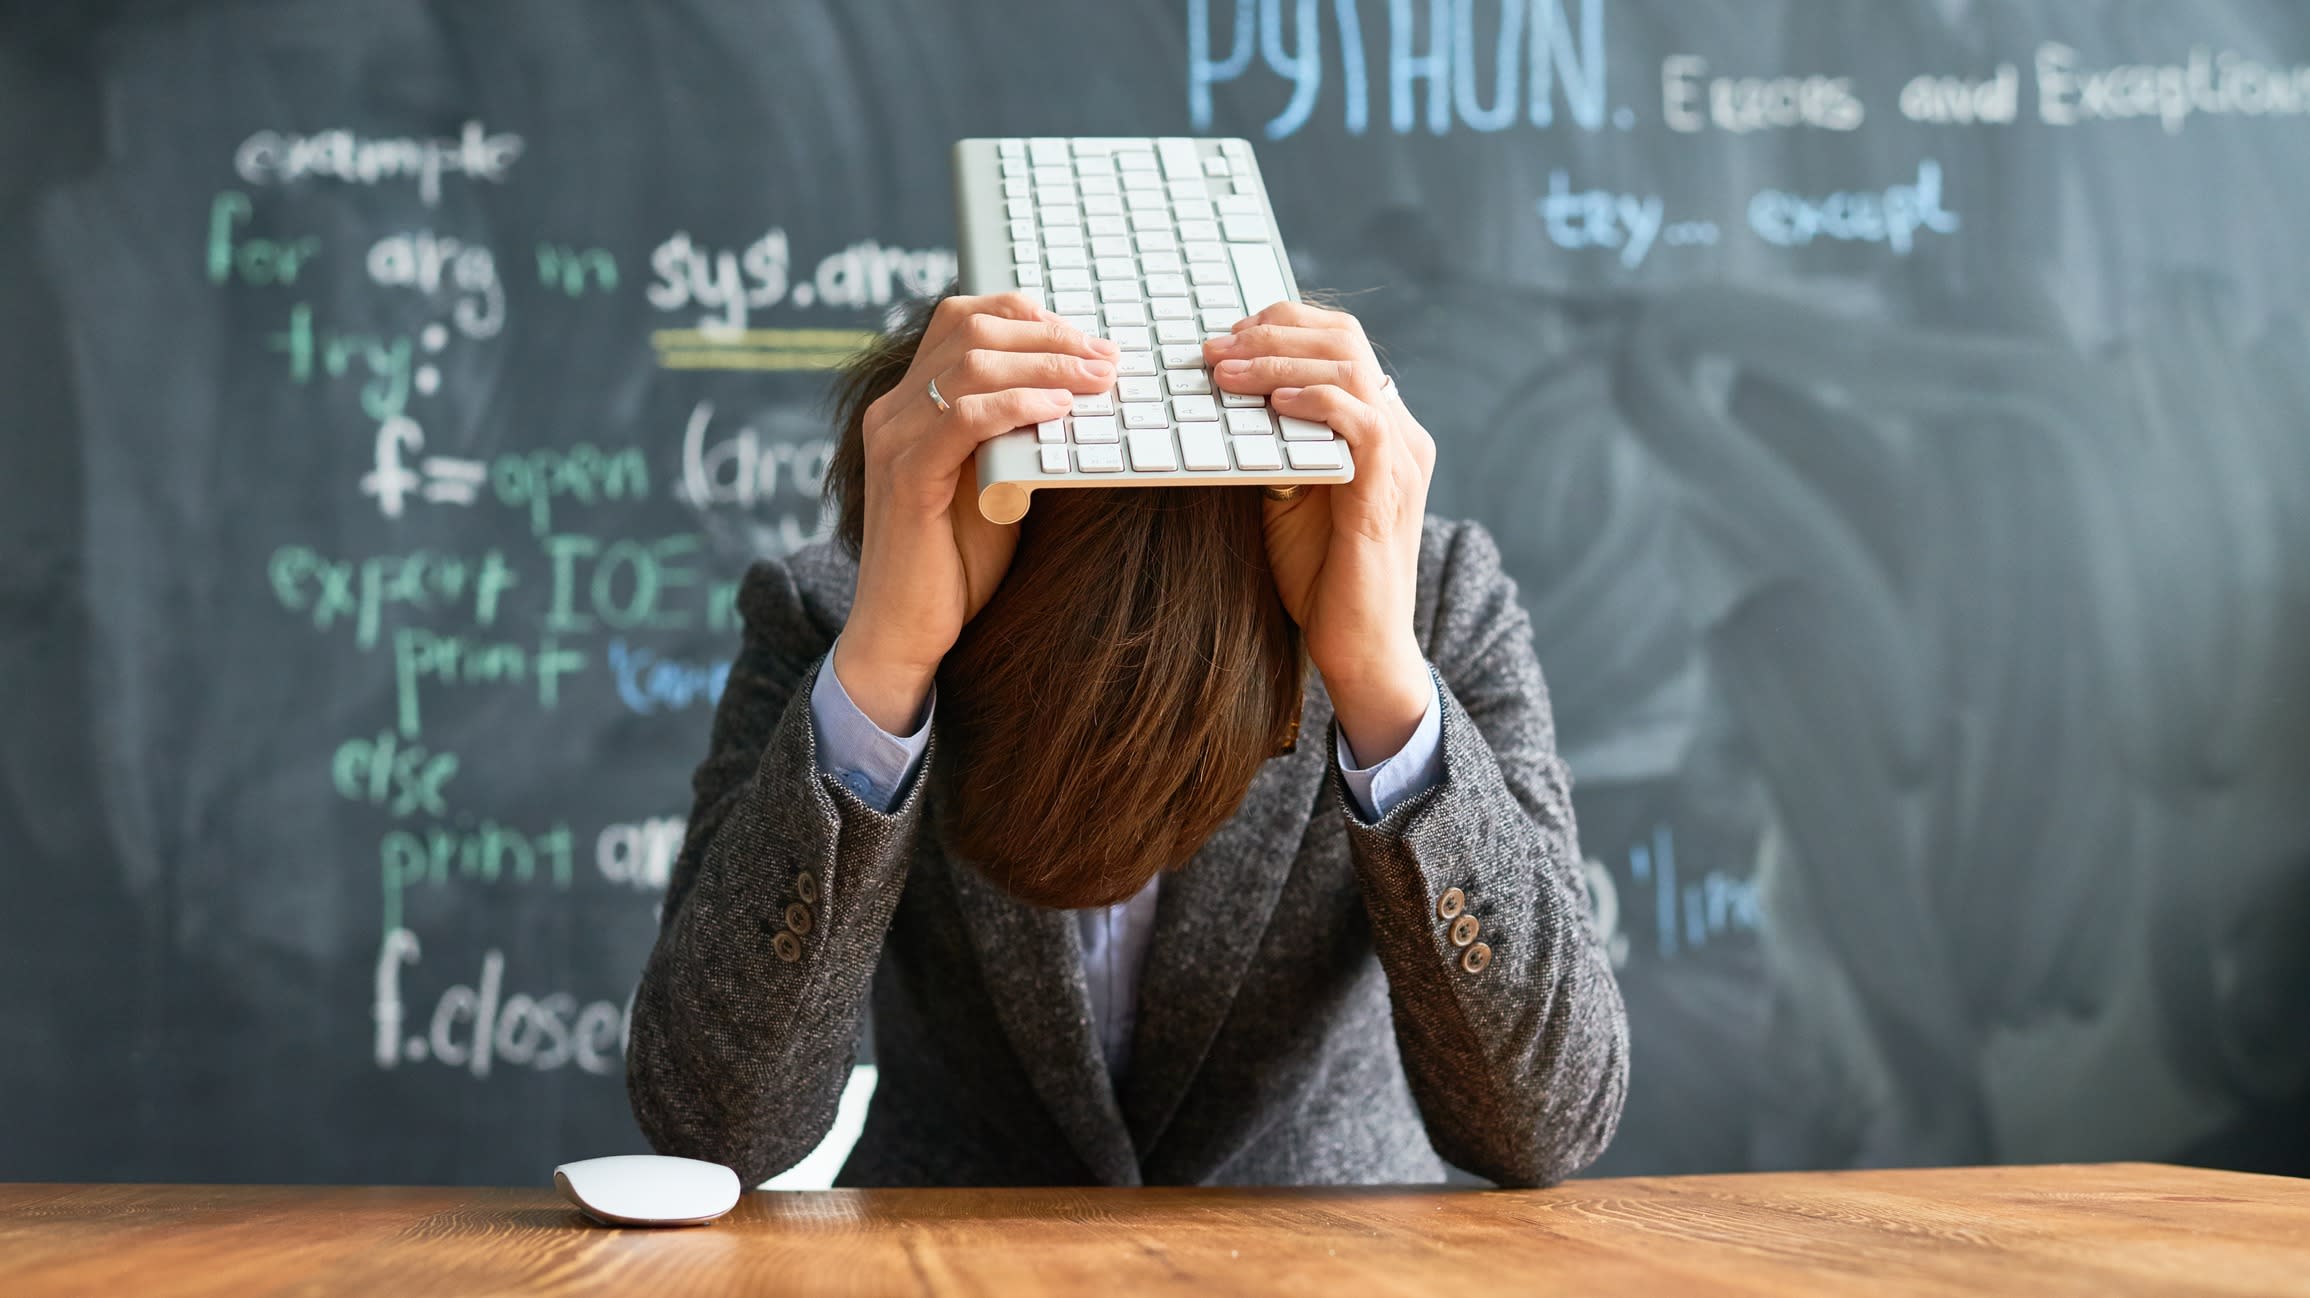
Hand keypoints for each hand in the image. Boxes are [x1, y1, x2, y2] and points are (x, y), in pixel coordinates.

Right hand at [839, 293, 1118, 731]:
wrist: (905, 632)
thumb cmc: (955, 562)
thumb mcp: (993, 481)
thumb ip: (1015, 435)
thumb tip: (1079, 394)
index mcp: (910, 402)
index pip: (961, 319)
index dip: (1027, 316)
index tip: (1085, 341)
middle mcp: (894, 410)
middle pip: (971, 331)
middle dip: (1050, 337)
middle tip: (1106, 359)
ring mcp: (895, 440)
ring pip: (971, 365)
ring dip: (1046, 364)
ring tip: (1097, 379)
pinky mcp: (906, 478)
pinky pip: (961, 418)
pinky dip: (1015, 404)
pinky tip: (1058, 408)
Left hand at [1203, 302, 1437, 761]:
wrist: (1360, 647)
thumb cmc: (1320, 576)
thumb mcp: (1286, 494)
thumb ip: (1273, 445)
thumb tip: (1221, 401)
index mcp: (1379, 425)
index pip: (1340, 342)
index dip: (1282, 325)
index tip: (1225, 337)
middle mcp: (1399, 432)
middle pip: (1344, 341)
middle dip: (1271, 333)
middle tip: (1213, 348)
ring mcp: (1400, 459)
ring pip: (1349, 369)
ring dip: (1279, 360)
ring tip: (1226, 369)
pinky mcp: (1389, 490)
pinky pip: (1362, 423)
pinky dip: (1315, 401)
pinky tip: (1272, 402)